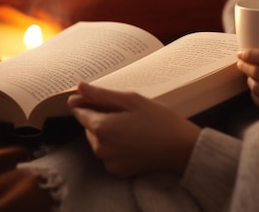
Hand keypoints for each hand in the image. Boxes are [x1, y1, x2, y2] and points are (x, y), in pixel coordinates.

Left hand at [67, 83, 200, 176]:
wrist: (180, 148)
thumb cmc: (158, 119)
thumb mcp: (131, 100)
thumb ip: (101, 94)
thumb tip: (78, 87)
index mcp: (101, 127)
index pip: (80, 112)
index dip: (88, 103)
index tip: (104, 99)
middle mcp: (99, 147)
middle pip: (89, 127)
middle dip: (101, 117)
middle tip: (127, 113)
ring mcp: (108, 161)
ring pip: (98, 140)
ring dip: (108, 132)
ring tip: (132, 126)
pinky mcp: (117, 170)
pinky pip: (108, 153)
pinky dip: (115, 146)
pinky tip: (133, 140)